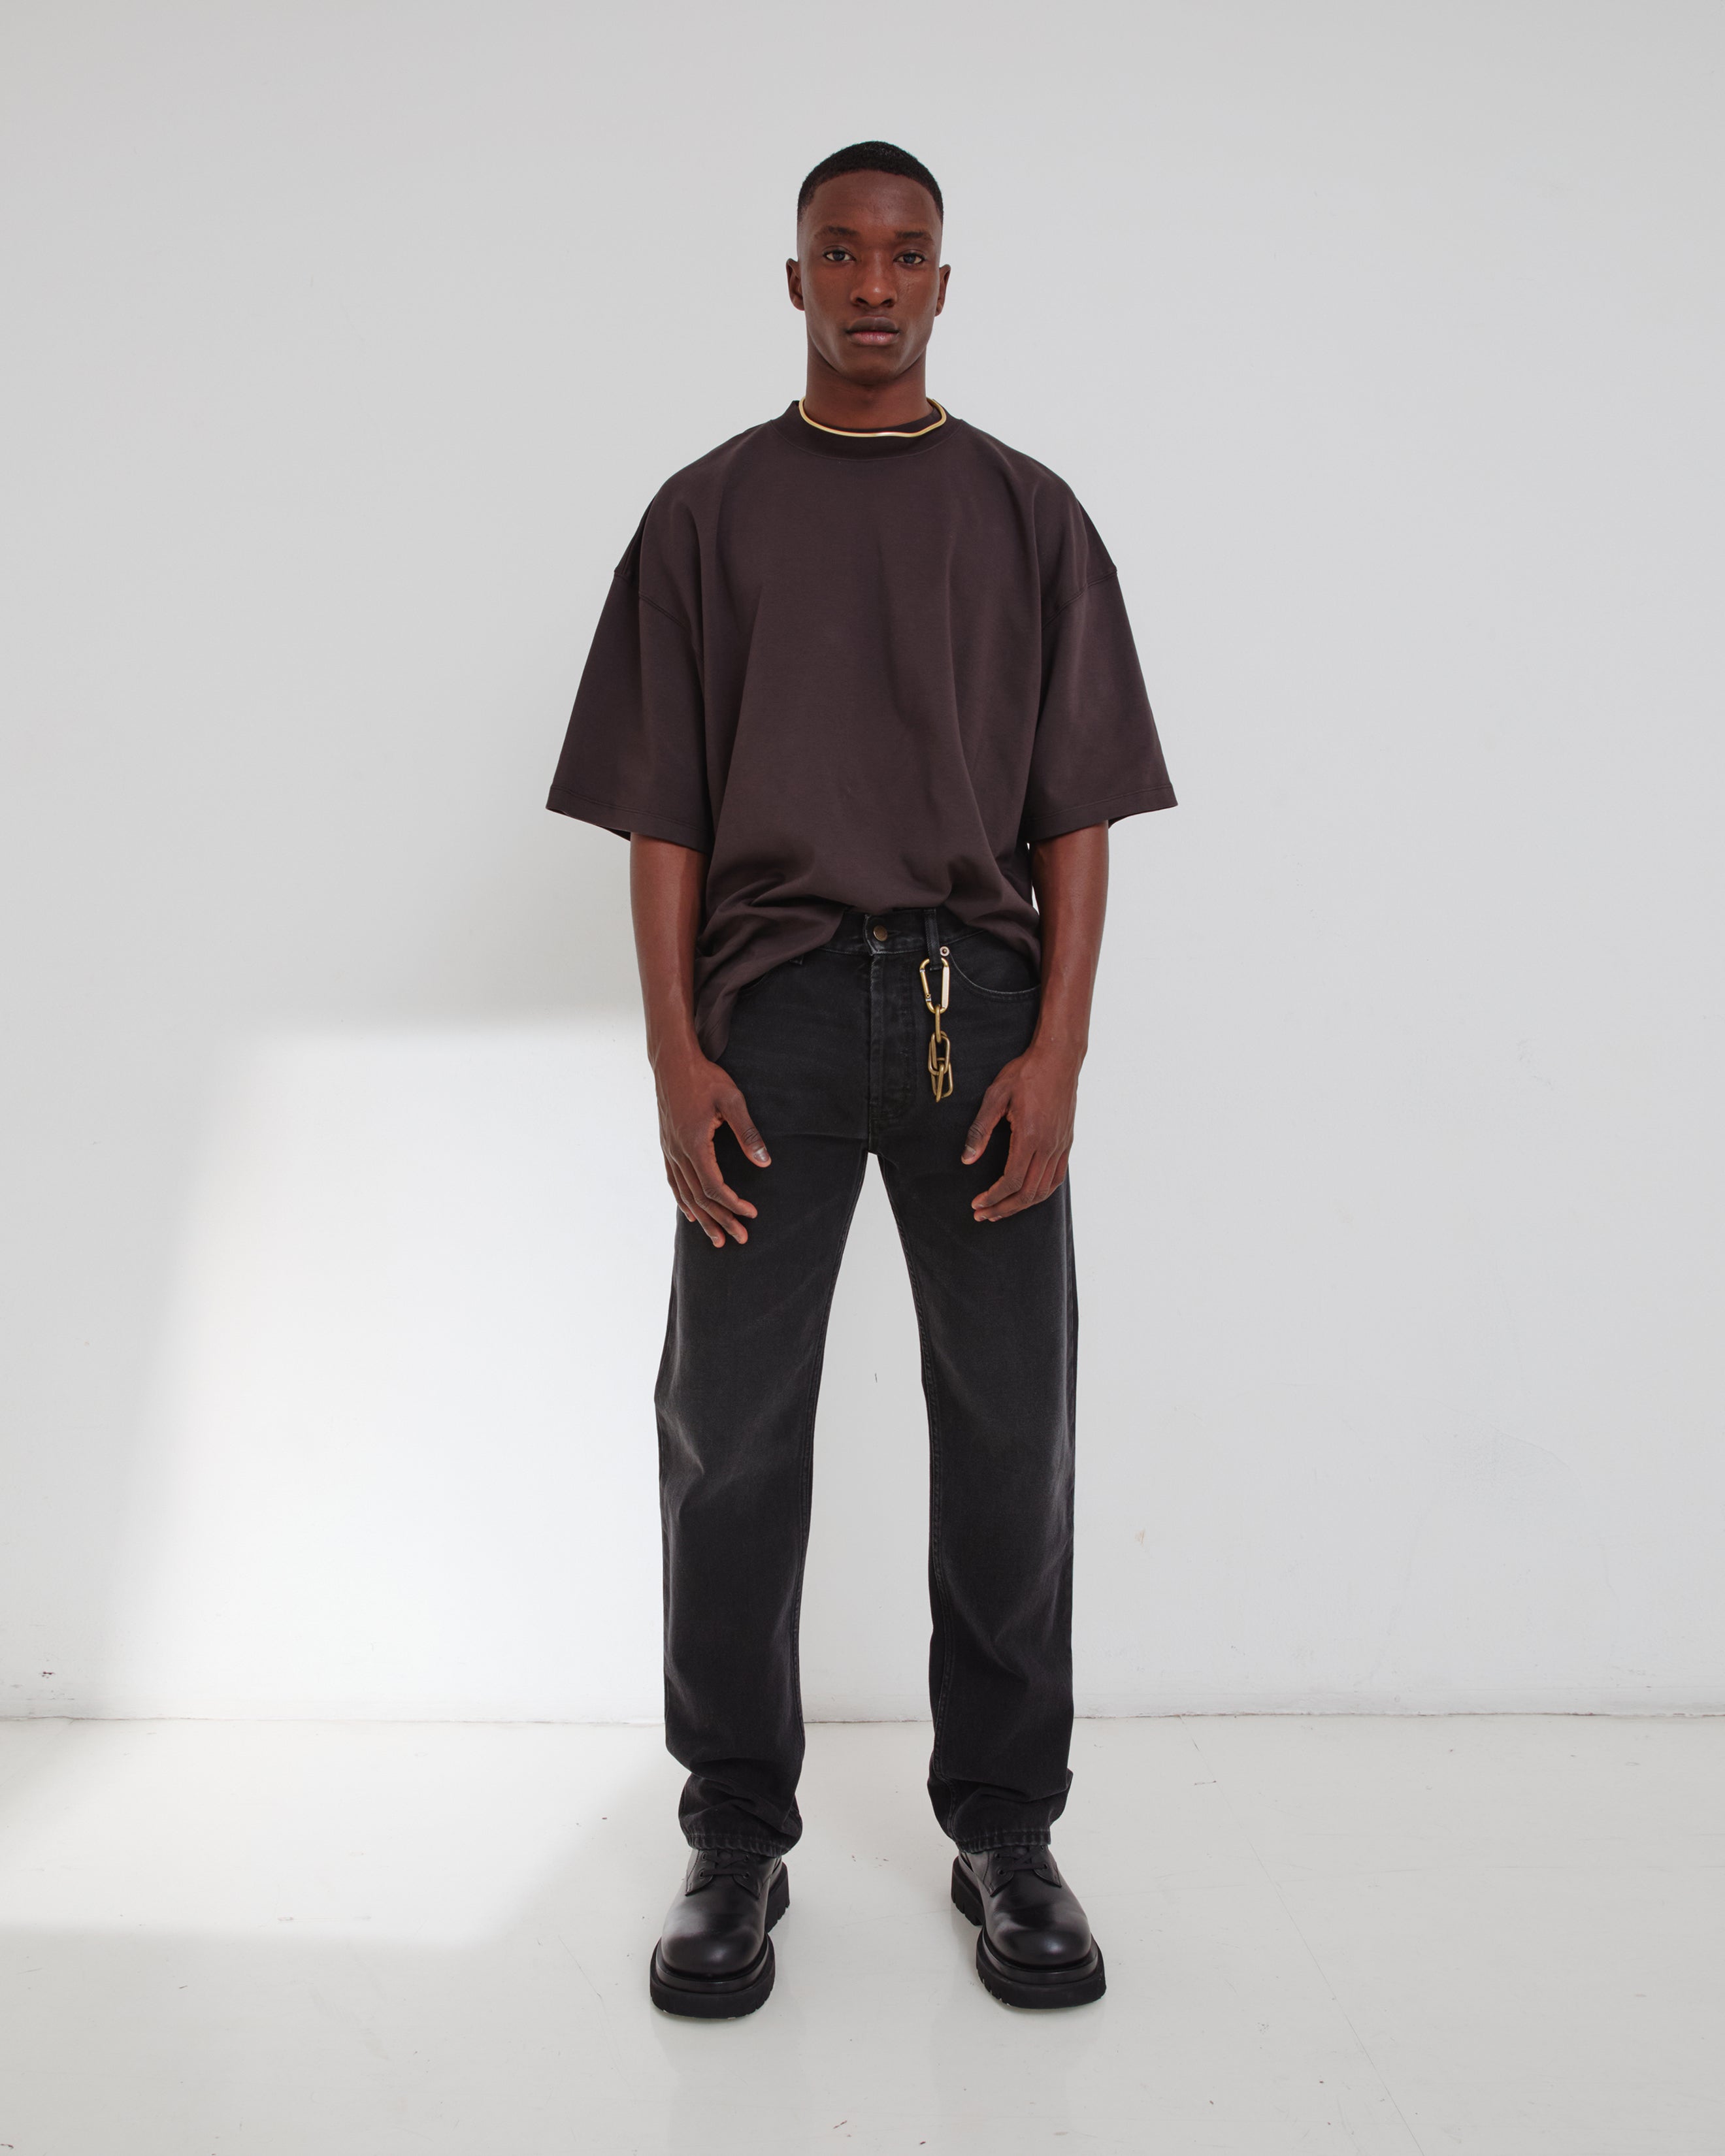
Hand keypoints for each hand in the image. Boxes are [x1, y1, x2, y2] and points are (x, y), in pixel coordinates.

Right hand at [654, 1049, 770, 1246]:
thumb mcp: (732, 1101)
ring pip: (684, 1194)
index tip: (752, 1214)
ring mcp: (669, 1150)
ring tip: (716, 1239)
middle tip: (740, 1239)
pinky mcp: (667, 1145)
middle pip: (699, 1198)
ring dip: (702, 1218)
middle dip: (721, 1220)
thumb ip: (748, 1133)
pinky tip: (690, 1214)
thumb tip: (765, 1163)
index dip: (733, 1205)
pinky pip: (673, 1182)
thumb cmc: (705, 1078)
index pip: (713, 1187)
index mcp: (694, 1143)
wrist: (672, 1061)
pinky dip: (682, 1201)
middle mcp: (678, 1152)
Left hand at [962, 1044, 1080, 1221]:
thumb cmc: (1025, 1074)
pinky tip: (1027, 1195)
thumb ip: (980, 1130)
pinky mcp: (1066, 1142)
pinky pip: (1057, 1178)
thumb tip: (967, 1159)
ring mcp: (1060, 1145)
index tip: (977, 1204)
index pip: (1011, 1180)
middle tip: (984, 1215)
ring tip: (1002, 1210)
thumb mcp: (995, 1097)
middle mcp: (1048, 1146)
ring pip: (1044, 1190)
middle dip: (1004, 1209)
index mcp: (1030, 1136)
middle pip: (1027, 1192)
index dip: (992, 1197)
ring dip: (1022, 1205)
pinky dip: (1041, 1193)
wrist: (1058, 1058)